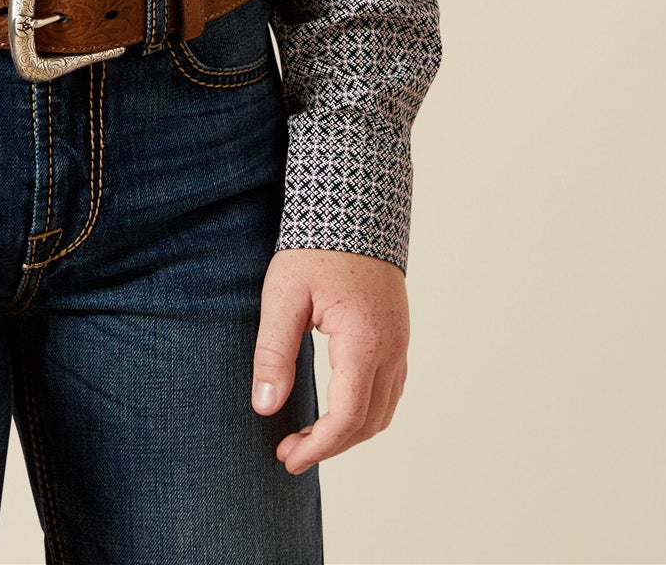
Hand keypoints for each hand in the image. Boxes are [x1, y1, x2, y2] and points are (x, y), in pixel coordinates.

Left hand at [251, 248, 408, 471]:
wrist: (354, 207)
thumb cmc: (315, 247)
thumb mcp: (283, 295)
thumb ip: (274, 352)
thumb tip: (265, 407)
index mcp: (363, 343)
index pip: (346, 419)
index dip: (316, 447)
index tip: (285, 457)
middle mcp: (391, 350)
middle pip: (368, 424)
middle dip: (329, 447)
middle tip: (289, 452)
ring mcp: (400, 344)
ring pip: (384, 412)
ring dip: (349, 434)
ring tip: (309, 437)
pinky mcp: (398, 336)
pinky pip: (390, 391)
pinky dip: (365, 413)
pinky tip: (337, 410)